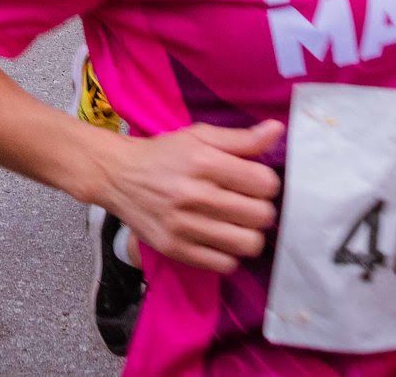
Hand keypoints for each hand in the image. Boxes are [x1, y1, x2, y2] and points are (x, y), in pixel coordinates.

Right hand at [95, 121, 283, 273]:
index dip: (266, 182)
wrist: (117, 176)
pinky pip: (224, 265)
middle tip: (247, 203)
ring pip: (248, 244)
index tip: (254, 182)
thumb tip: (277, 130)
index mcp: (204, 162)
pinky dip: (228, 254)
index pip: (265, 183)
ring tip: (237, 224)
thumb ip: (240, 138)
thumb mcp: (199, 136)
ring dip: (249, 234)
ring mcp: (184, 226)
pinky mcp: (175, 249)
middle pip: (261, 216)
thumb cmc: (164, 154)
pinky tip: (219, 239)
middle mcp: (195, 195)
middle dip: (260, 209)